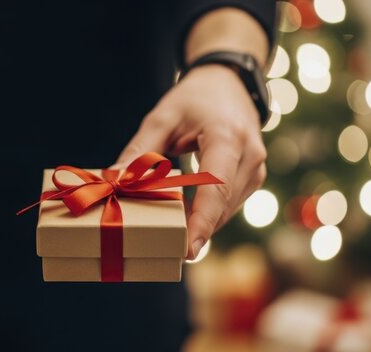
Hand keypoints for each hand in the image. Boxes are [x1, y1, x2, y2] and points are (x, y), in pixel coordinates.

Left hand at [113, 65, 266, 258]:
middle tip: (163, 250)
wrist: (229, 82)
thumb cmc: (194, 97)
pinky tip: (184, 221)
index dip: (202, 221)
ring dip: (200, 224)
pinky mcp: (253, 177)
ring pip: (226, 210)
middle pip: (221, 205)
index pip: (216, 186)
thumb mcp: (162, 117)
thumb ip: (139, 151)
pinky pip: (228, 204)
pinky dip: (207, 214)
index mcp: (227, 137)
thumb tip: (114, 181)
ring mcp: (256, 168)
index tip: (188, 249)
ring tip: (169, 239)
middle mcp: (249, 156)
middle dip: (194, 230)